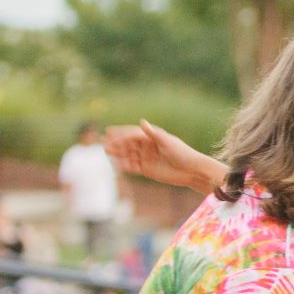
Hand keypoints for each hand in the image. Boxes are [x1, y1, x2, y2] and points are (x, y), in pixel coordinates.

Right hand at [105, 119, 219, 192]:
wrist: (192, 171)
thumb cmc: (183, 153)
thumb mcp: (168, 142)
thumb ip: (153, 134)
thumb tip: (142, 122)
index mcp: (152, 137)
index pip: (133, 133)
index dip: (121, 133)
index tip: (109, 131)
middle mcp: (148, 146)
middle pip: (128, 144)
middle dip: (115, 143)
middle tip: (101, 142)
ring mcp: (146, 158)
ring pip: (128, 155)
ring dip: (117, 154)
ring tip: (105, 152)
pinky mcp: (147, 169)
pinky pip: (132, 166)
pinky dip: (124, 165)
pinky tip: (114, 165)